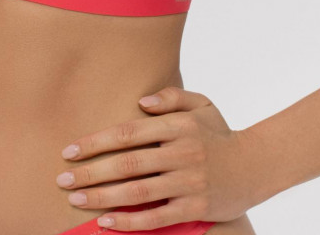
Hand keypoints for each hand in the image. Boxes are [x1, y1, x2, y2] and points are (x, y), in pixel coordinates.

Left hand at [55, 86, 254, 229]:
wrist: (257, 166)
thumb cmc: (220, 134)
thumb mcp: (201, 104)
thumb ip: (171, 97)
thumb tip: (139, 101)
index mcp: (178, 126)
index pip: (128, 132)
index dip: (97, 142)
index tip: (71, 150)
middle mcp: (181, 153)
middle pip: (127, 164)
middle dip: (91, 173)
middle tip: (62, 180)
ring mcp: (188, 182)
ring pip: (137, 193)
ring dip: (102, 197)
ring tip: (76, 200)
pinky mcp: (195, 208)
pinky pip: (156, 218)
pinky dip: (129, 222)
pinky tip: (106, 222)